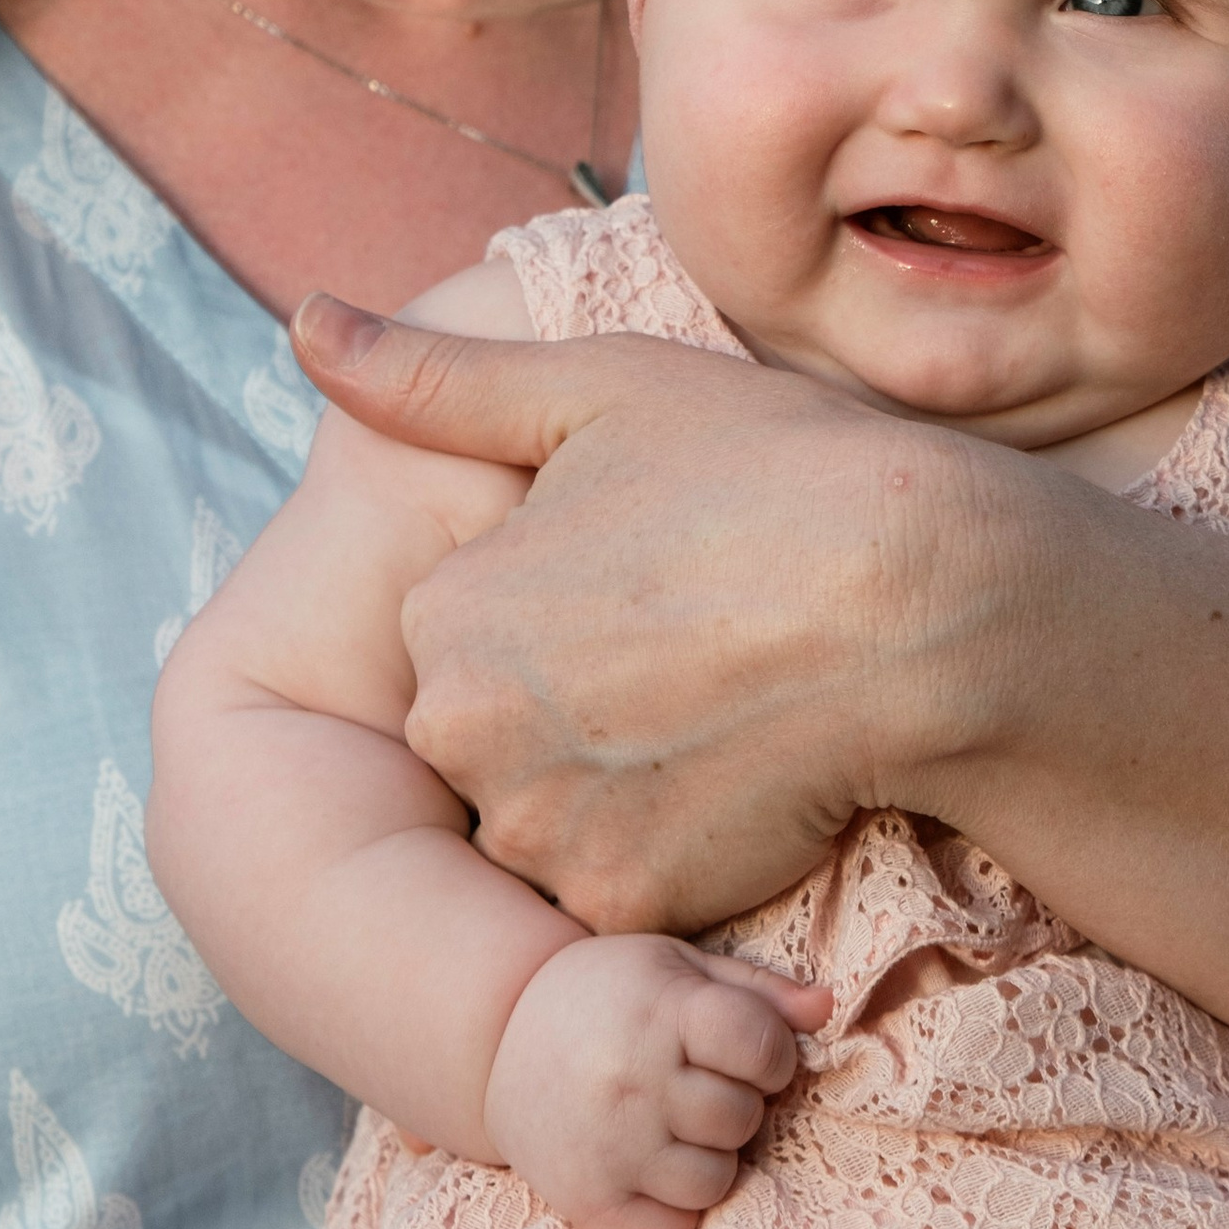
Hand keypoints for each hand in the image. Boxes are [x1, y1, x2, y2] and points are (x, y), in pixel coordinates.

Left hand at [294, 299, 1030, 929]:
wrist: (925, 602)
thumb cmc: (773, 472)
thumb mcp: (599, 388)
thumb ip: (437, 380)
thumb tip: (303, 325)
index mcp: (446, 609)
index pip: (473, 631)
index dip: (569, 603)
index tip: (655, 578)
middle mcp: (464, 729)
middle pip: (497, 731)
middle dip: (573, 704)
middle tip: (694, 647)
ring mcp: (542, 828)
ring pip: (552, 815)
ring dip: (616, 783)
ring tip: (722, 710)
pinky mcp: (623, 903)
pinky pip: (620, 886)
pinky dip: (674, 847)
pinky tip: (744, 773)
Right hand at [483, 934, 831, 1228]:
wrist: (499, 1039)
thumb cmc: (609, 994)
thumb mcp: (677, 967)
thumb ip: (758, 990)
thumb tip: (828, 1006)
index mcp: (661, 1013)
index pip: (762, 1049)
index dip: (771, 1054)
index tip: (747, 1051)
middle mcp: (633, 1083)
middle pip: (742, 1119)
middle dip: (739, 1103)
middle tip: (701, 1084)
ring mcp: (608, 1148)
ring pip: (716, 1181)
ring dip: (712, 1156)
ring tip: (677, 1124)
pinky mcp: (588, 1202)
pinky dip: (677, 1205)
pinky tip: (653, 1163)